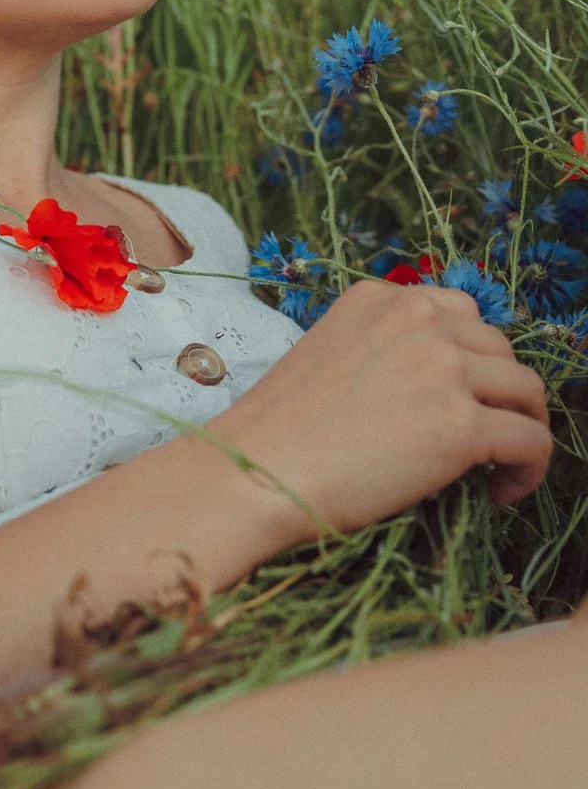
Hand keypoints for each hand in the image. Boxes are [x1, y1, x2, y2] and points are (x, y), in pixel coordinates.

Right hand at [209, 277, 552, 538]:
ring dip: (522, 426)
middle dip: (498, 392)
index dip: (469, 357)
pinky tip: (498, 491)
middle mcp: (416, 317)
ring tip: (497, 466)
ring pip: (527, 390)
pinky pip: (531, 441)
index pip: (460, 311)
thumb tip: (439, 384)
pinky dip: (529, 470)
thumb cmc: (281, 429)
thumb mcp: (331, 354)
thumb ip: (386, 349)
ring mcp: (442, 367)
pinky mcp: (461, 424)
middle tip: (481, 436)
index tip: (459, 394)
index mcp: (379, 297)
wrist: (258, 469)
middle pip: (500, 347)